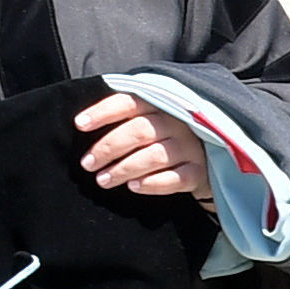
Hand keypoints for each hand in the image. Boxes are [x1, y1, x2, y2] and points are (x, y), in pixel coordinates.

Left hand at [76, 90, 198, 204]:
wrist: (210, 157)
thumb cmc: (167, 137)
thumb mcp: (151, 118)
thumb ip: (126, 117)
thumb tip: (82, 123)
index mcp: (162, 104)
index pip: (129, 102)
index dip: (103, 112)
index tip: (79, 125)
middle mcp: (178, 123)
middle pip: (139, 131)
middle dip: (108, 147)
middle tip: (88, 164)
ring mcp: (190, 147)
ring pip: (154, 156)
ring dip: (124, 168)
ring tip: (103, 180)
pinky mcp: (199, 172)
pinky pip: (175, 179)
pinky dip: (152, 183)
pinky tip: (133, 187)